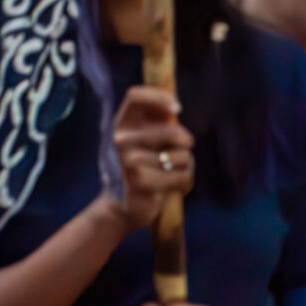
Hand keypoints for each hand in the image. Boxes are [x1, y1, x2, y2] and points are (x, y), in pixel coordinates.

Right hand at [106, 86, 194, 231]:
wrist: (118, 208)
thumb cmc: (135, 170)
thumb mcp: (137, 143)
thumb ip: (152, 125)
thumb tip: (173, 109)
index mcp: (119, 126)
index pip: (135, 97)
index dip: (159, 97)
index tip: (176, 109)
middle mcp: (120, 140)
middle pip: (172, 131)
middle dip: (186, 142)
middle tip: (181, 151)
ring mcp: (129, 161)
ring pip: (182, 156)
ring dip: (185, 166)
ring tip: (171, 173)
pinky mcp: (143, 182)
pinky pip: (183, 176)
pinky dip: (185, 184)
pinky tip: (172, 188)